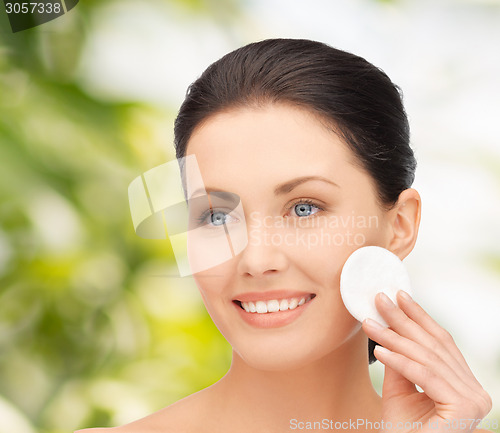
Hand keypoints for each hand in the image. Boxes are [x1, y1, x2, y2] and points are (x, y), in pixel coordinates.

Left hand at [362, 290, 492, 432]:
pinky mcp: (463, 409)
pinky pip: (424, 376)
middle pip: (432, 346)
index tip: (400, 295)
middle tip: (379, 299)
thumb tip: (389, 327)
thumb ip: (399, 361)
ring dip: (393, 337)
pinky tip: (379, 350)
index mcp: (465, 384)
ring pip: (425, 358)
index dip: (419, 316)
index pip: (440, 342)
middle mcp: (476, 391)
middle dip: (403, 320)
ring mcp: (474, 400)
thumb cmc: (404, 431)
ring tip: (370, 323)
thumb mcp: (399, 389)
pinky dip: (400, 361)